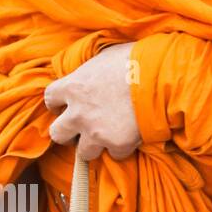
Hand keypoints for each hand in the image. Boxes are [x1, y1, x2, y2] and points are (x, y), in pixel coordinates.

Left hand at [44, 43, 140, 160]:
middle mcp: (79, 112)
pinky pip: (115, 154)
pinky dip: (122, 148)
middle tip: (82, 127)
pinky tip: (131, 135)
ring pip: (83, 152)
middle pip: (57, 133)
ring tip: (108, 135)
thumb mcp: (104, 57)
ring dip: (94, 145)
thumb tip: (90, 74)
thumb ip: (90, 72)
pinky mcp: (117, 144)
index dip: (58, 103)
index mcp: (73, 86)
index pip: (50, 98)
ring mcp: (96, 131)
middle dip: (68, 132)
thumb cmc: (136, 59)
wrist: (161, 76)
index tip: (66, 105)